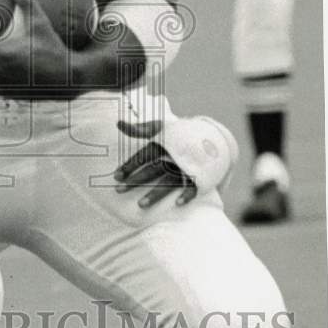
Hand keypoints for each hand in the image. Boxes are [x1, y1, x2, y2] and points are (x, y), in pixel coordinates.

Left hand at [114, 116, 237, 207]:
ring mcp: (188, 166)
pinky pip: (194, 186)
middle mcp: (174, 156)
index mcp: (164, 144)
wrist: (211, 135)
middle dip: (136, 180)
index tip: (116, 176)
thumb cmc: (178, 134)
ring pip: (169, 181)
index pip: (144, 156)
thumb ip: (139, 128)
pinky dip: (187, 194)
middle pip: (153, 169)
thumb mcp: (160, 127)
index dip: (129, 165)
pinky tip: (178, 204)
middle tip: (119, 190)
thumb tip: (118, 123)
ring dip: (156, 193)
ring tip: (141, 204)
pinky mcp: (200, 175)